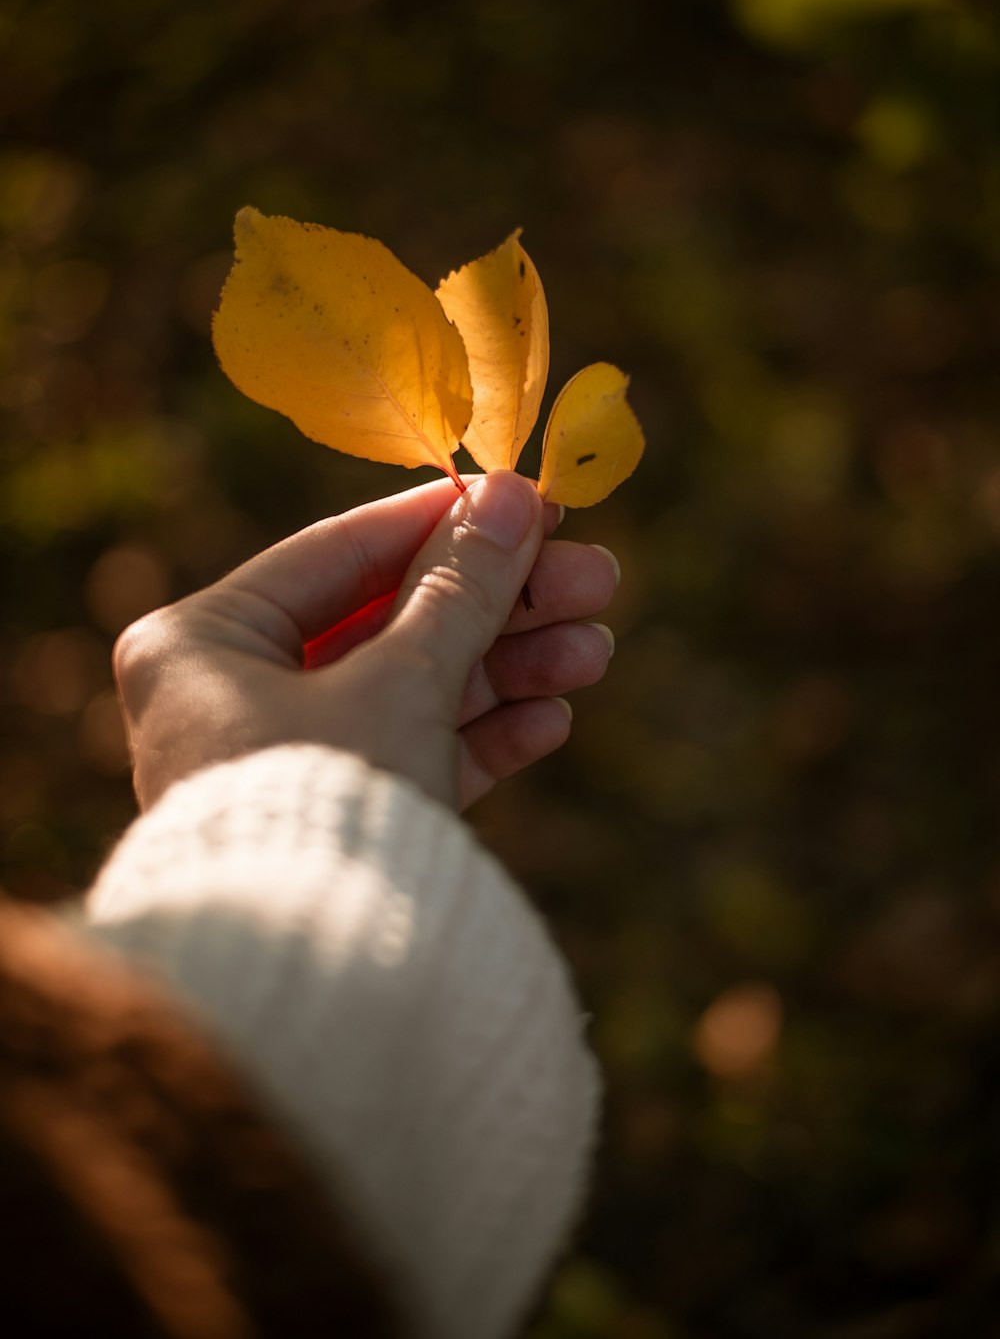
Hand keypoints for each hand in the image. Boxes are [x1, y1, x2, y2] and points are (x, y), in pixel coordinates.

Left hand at [113, 473, 618, 812]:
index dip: (443, 522)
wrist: (314, 990)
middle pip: (388, 623)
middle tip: (597, 580)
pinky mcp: (329, 819)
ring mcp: (281, 761)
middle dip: (499, 606)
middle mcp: (229, 696)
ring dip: (506, 669)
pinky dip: (478, 736)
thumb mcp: (401, 682)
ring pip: (410, 689)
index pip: (339, 552)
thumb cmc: (326, 805)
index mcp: (201, 642)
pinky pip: (408, 755)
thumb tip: (512, 493)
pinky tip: (552, 716)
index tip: (527, 500)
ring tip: (596, 650)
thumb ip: (460, 587)